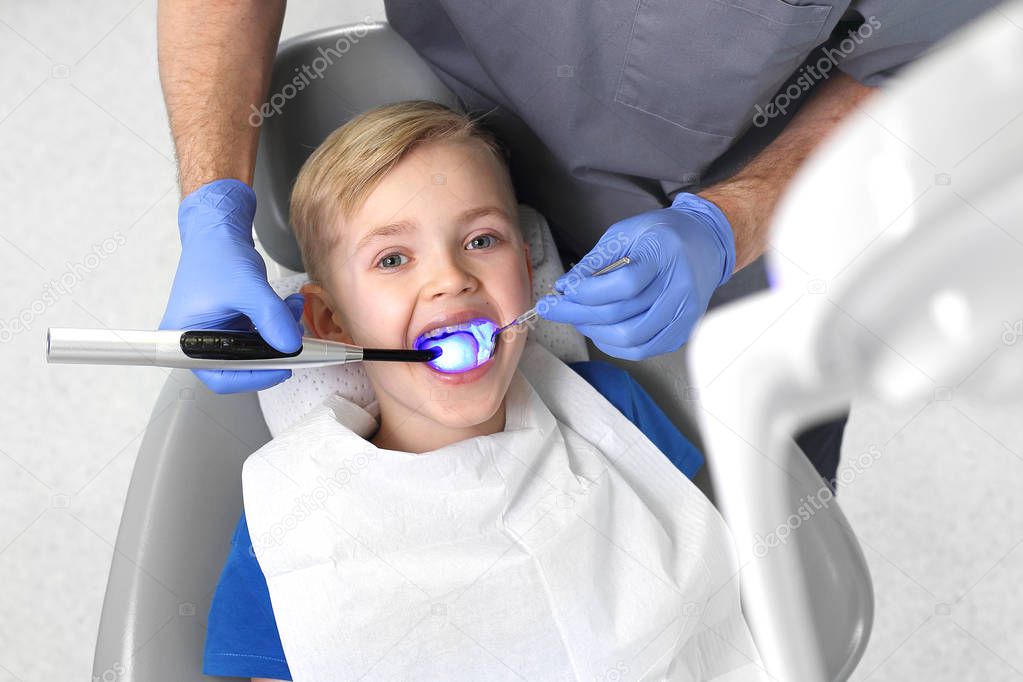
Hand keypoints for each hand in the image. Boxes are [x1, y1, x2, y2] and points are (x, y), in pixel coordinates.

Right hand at [159, 178, 304, 393]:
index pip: (221, 377)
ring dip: (278, 334)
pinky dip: (275, 323)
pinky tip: (287, 306)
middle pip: (240, 366)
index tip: (283, 368)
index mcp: (186, 340)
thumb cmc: (217, 254)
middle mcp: (198, 341)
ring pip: (254, 350)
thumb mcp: (247, 288)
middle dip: (272, 352)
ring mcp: (216, 333)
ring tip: (292, 311)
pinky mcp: (231, 324)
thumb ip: (271, 318)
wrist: (218, 231)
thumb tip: (292, 346)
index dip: (255, 378)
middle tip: (296, 342)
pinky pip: (258, 334)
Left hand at [536, 193, 734, 359]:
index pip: (624, 284)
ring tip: (576, 319)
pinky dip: (614, 346)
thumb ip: (596, 260)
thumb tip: (566, 287)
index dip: (587, 291)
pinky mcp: (683, 331)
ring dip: (594, 332)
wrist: (706, 244)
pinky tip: (598, 331)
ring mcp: (685, 313)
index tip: (562, 289)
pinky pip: (643, 350)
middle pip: (623, 314)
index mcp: (665, 254)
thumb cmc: (662, 234)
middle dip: (579, 314)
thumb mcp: (626, 232)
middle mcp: (680, 287)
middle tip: (553, 308)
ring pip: (631, 338)